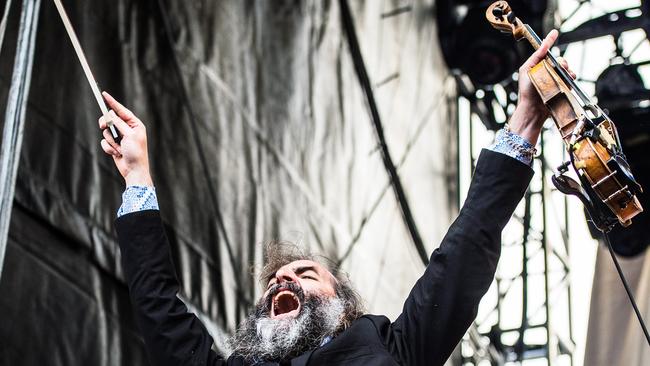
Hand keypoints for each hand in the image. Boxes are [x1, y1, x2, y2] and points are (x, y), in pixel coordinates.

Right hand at [99, 92, 152, 186]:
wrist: (133, 170)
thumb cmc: (135, 152)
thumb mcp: (129, 135)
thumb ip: (119, 123)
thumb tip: (110, 114)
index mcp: (134, 124)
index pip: (121, 110)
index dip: (112, 102)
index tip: (104, 94)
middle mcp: (127, 129)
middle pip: (110, 120)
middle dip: (106, 124)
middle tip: (102, 125)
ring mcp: (120, 137)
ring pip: (106, 132)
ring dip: (111, 141)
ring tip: (119, 148)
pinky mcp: (114, 145)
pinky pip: (104, 142)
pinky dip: (109, 148)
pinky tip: (116, 153)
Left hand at [509, 29, 575, 144]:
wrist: (533, 109)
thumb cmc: (527, 91)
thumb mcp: (527, 71)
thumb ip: (536, 57)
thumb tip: (544, 45)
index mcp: (537, 66)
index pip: (545, 51)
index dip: (549, 41)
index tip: (555, 32)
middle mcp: (546, 71)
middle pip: (559, 60)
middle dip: (561, 61)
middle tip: (559, 66)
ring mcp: (555, 79)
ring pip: (566, 68)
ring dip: (567, 69)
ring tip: (564, 74)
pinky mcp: (562, 87)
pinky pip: (570, 78)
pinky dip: (571, 77)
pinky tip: (569, 80)